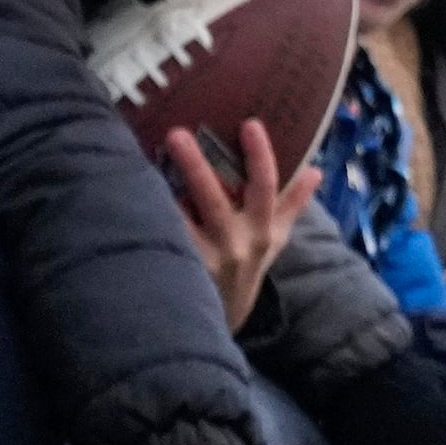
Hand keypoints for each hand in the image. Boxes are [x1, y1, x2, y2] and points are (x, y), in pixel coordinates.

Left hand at [159, 117, 325, 329]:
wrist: (223, 321)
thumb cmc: (247, 268)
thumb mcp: (275, 240)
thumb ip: (293, 205)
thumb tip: (315, 170)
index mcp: (263, 231)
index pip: (266, 187)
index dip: (260, 155)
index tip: (249, 123)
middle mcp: (236, 245)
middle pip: (215, 199)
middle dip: (196, 166)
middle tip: (177, 133)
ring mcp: (206, 261)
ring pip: (180, 221)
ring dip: (162, 191)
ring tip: (141, 161)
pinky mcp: (181, 272)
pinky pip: (162, 239)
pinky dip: (149, 217)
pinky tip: (130, 194)